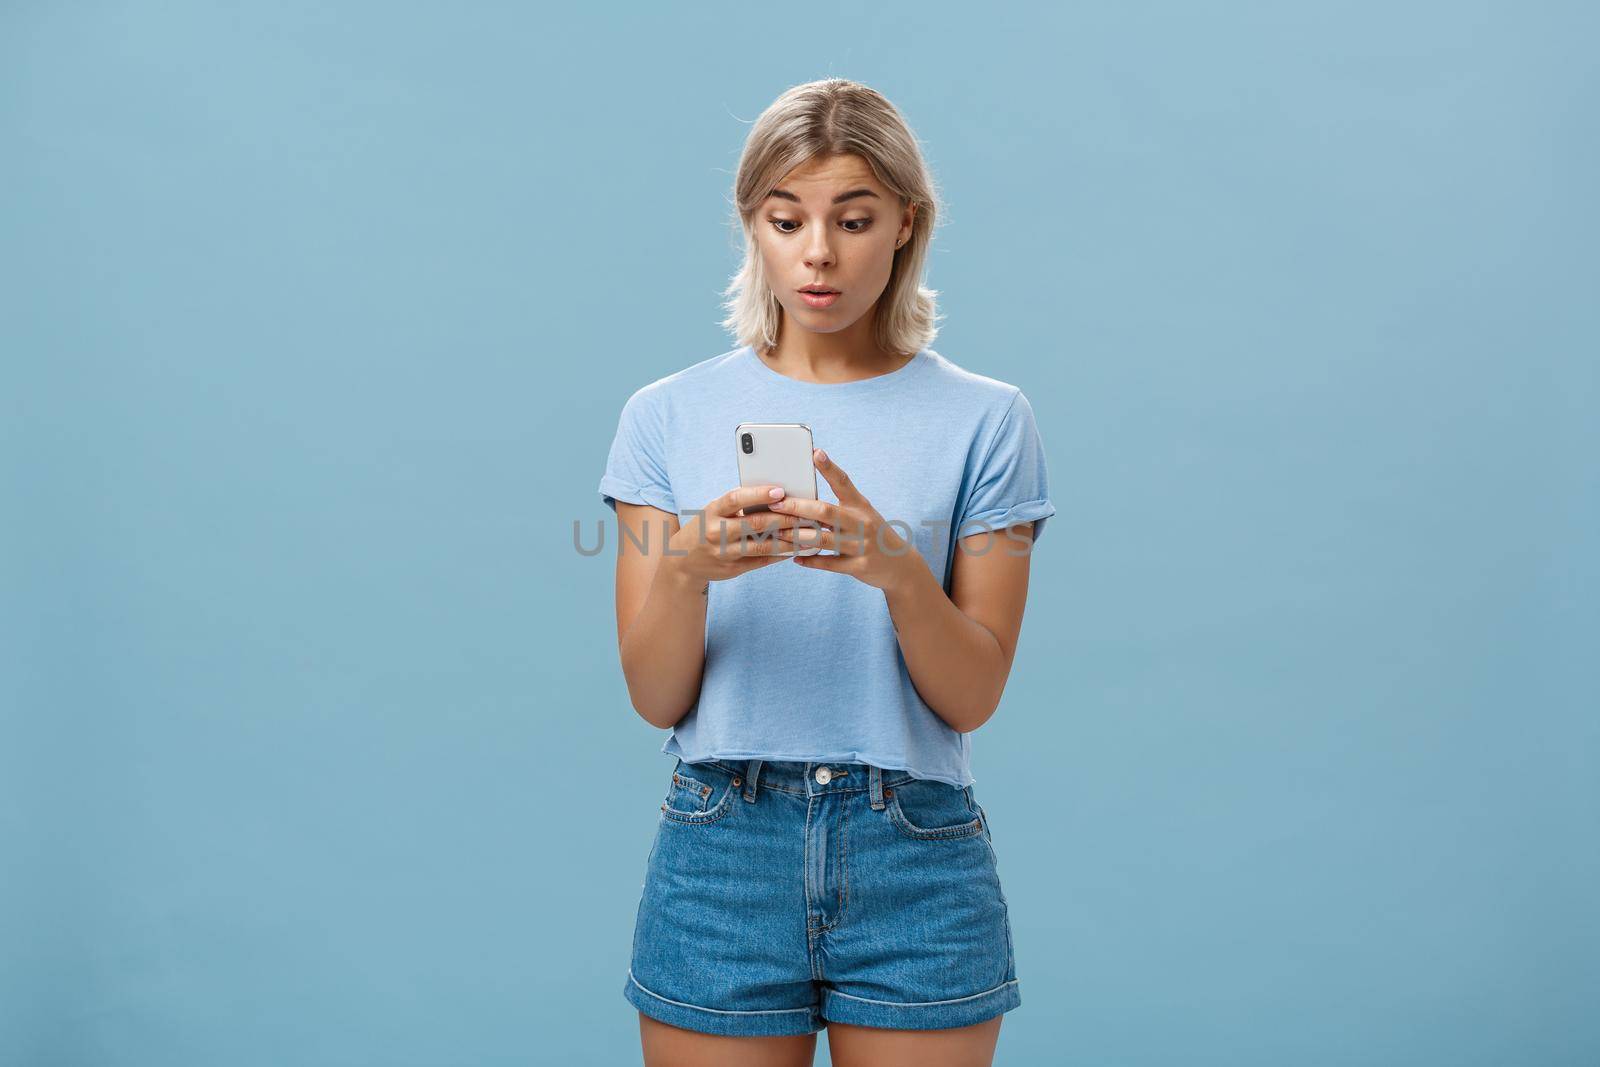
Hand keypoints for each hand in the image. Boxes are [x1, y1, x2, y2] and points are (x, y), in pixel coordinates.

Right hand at [665, 483, 808, 586]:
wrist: (682, 562)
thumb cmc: (705, 528)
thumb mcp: (713, 512)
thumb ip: (737, 505)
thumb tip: (774, 494)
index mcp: (712, 511)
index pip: (736, 499)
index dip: (758, 494)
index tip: (780, 491)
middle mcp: (717, 531)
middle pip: (755, 523)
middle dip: (785, 518)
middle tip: (808, 513)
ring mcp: (725, 552)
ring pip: (762, 545)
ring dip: (789, 539)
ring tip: (810, 534)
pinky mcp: (733, 568)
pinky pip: (762, 560)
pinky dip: (781, 553)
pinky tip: (797, 548)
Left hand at [770, 448, 923, 593]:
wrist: (901, 565)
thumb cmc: (874, 534)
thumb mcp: (863, 514)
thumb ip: (840, 505)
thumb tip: (806, 495)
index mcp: (860, 506)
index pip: (843, 482)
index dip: (829, 468)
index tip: (815, 453)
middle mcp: (862, 523)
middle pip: (826, 512)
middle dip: (798, 507)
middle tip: (775, 503)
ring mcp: (861, 545)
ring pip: (823, 539)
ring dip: (798, 536)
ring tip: (777, 533)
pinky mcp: (859, 566)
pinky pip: (830, 564)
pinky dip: (811, 561)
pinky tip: (795, 558)